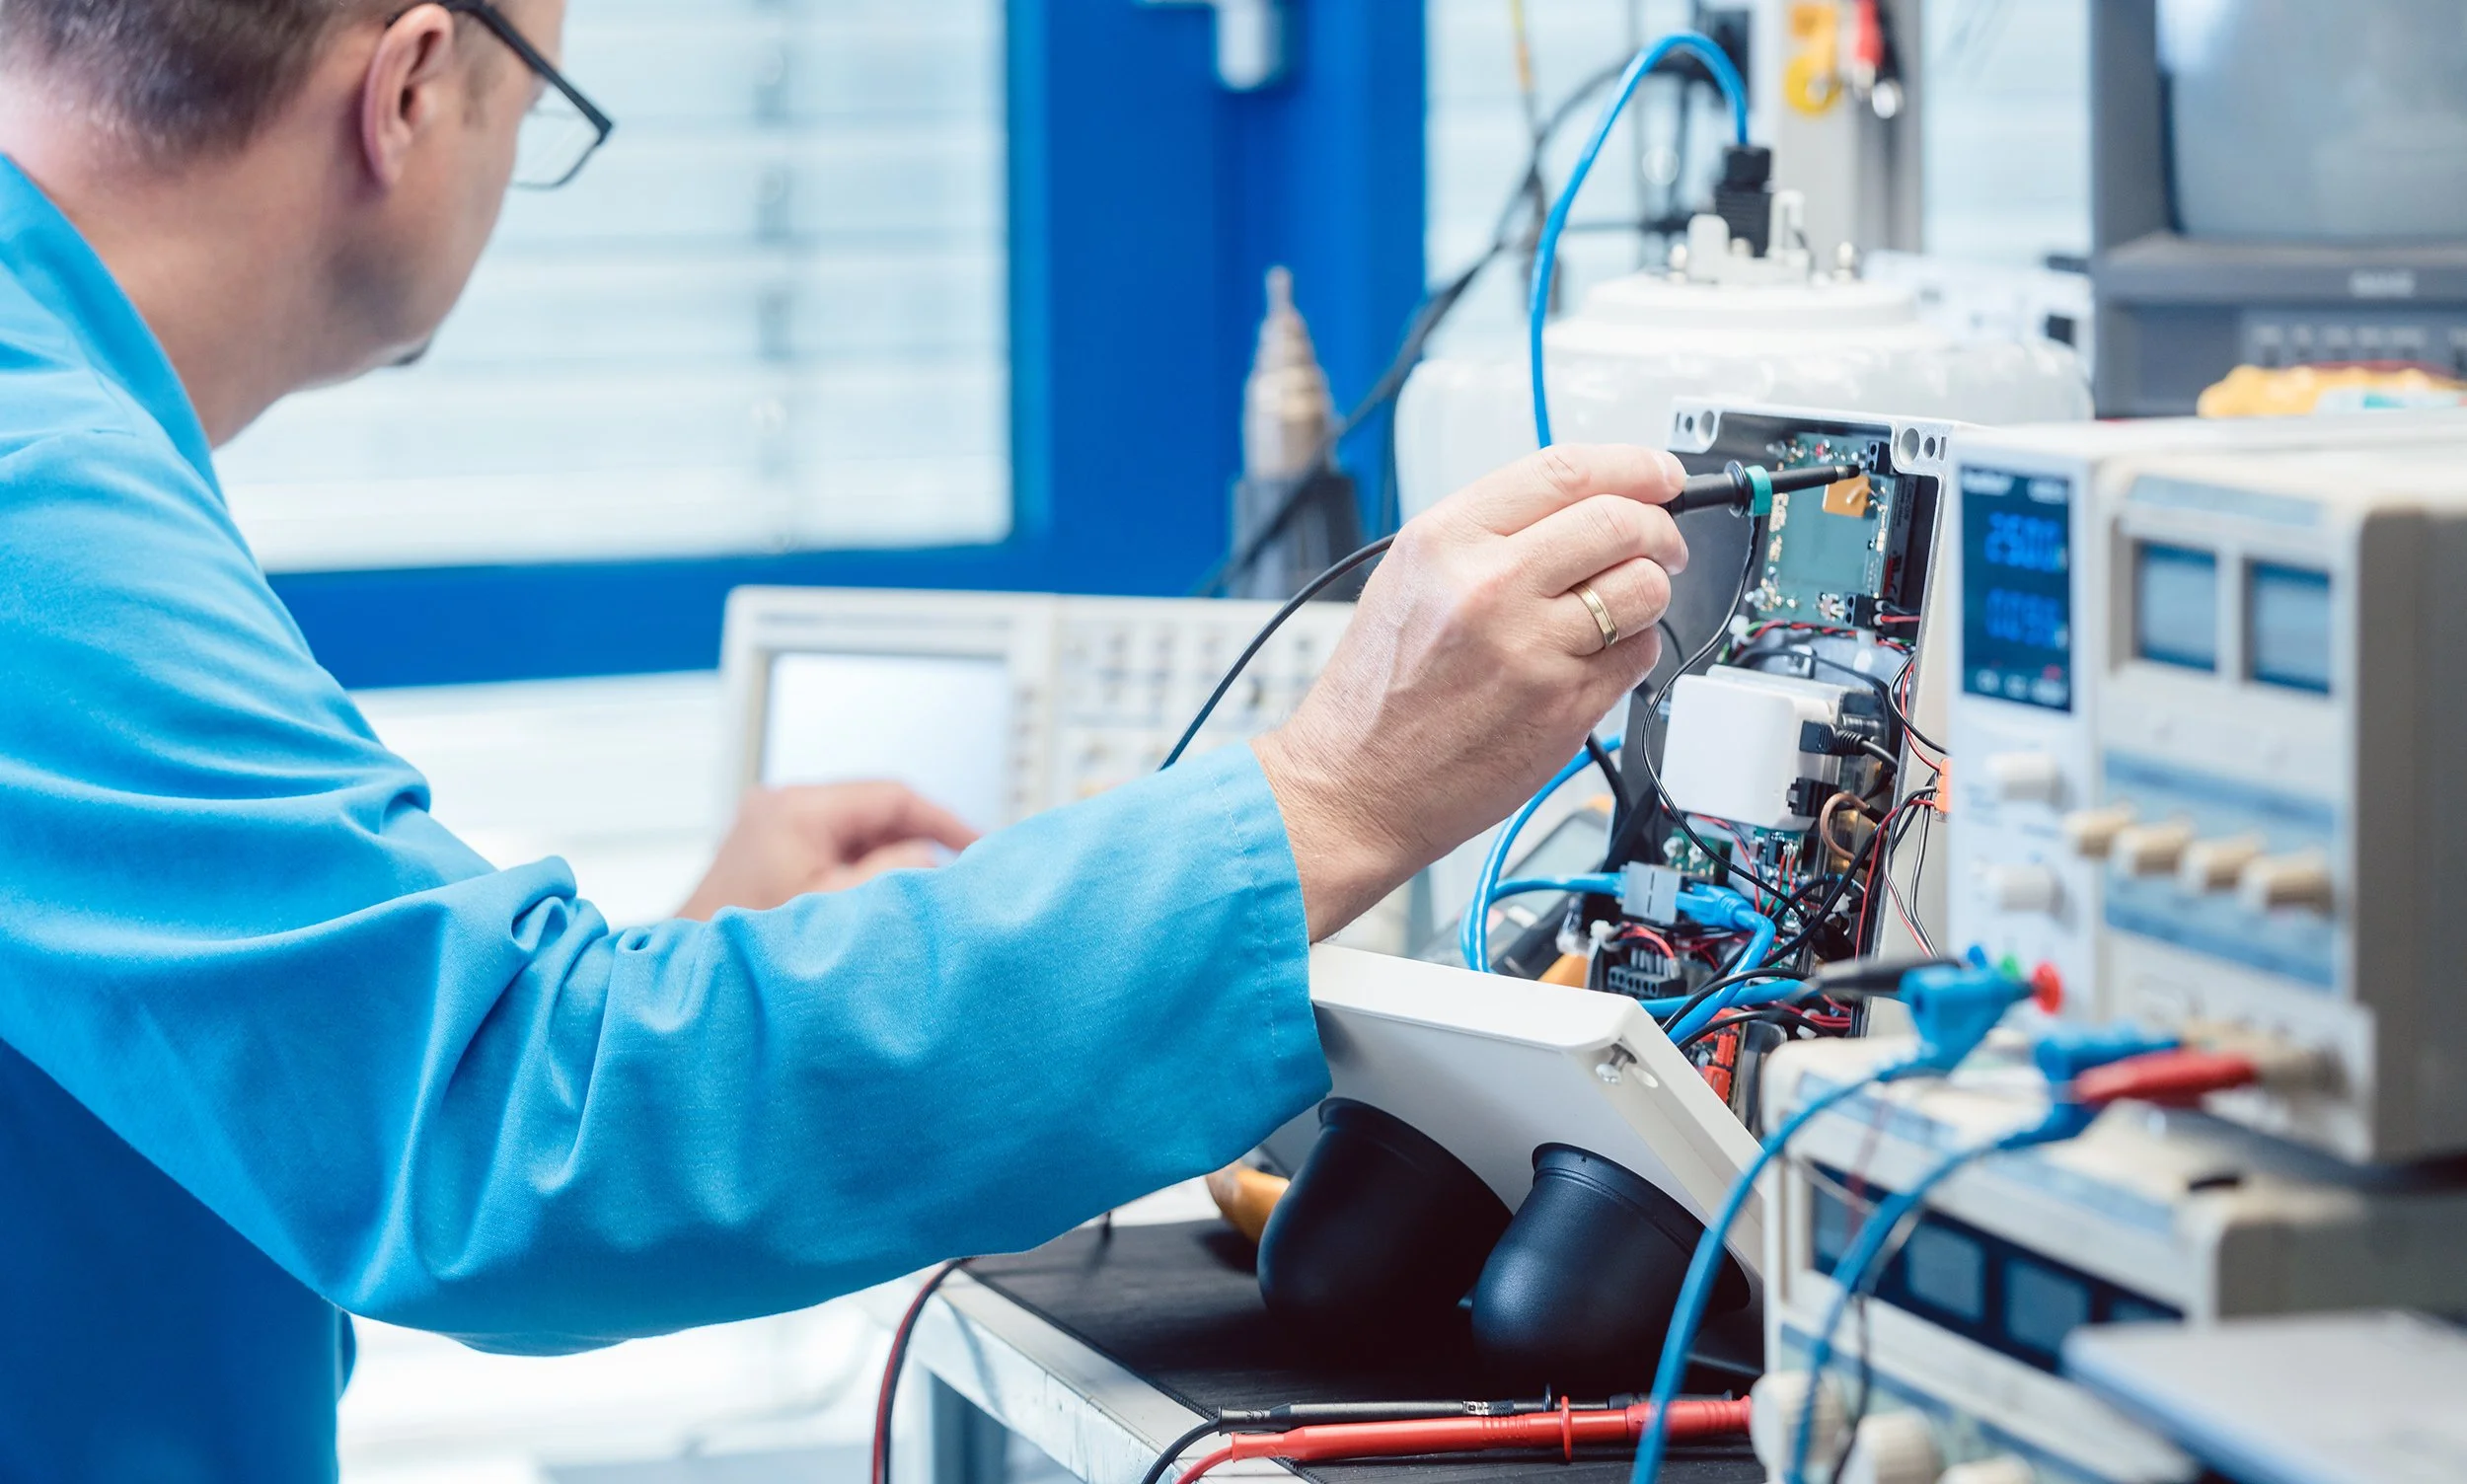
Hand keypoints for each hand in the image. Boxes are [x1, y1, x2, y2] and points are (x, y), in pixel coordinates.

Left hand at [678, 782, 979, 920]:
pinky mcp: (768, 849)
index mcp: (797, 808)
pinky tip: (881, 897)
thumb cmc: (749, 947)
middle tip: (958, 869)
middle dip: (920, 838)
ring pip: (855, 828)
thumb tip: (934, 859)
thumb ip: (895, 874)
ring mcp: (771, 825)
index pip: (893, 795)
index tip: (978, 845)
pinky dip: (862, 866)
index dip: (945, 820)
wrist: (692, 977)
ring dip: (891, 854)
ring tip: (924, 889)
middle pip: (874, 809)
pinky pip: (832, 845)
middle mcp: (780, 805)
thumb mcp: (838, 908)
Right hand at [1252, 444, 1687, 939]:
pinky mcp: (1565, 705)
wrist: (1355, 786)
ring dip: (1649, 590)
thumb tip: (1585, 502)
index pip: (1567, 470)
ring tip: (1620, 605)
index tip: (1660, 474)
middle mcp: (1490, 585)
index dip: (1633, 465)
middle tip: (1661, 541)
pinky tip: (1590, 659)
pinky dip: (1631, 650)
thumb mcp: (1408, 579)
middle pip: (1621, 522)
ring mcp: (1533, 648)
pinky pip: (1638, 654)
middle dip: (1658, 528)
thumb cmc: (1377, 692)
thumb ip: (1489, 533)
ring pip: (1644, 588)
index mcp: (1446, 541)